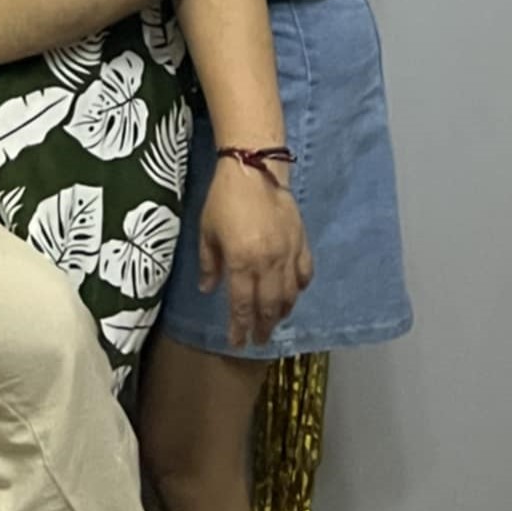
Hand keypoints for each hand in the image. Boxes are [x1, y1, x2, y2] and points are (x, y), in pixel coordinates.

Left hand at [197, 161, 312, 347]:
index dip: (240, 327)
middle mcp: (267, 263)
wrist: (254, 169)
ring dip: (281, 312)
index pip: (242, 305)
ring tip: (274, 322)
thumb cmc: (224, 199)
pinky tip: (294, 293)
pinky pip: (305, 273)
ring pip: (289, 294)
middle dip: (262, 327)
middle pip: (268, 306)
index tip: (237, 341)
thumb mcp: (206, 231)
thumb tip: (207, 289)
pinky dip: (300, 288)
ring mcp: (288, 253)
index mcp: (241, 262)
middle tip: (258, 339)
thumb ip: (208, 263)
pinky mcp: (301, 242)